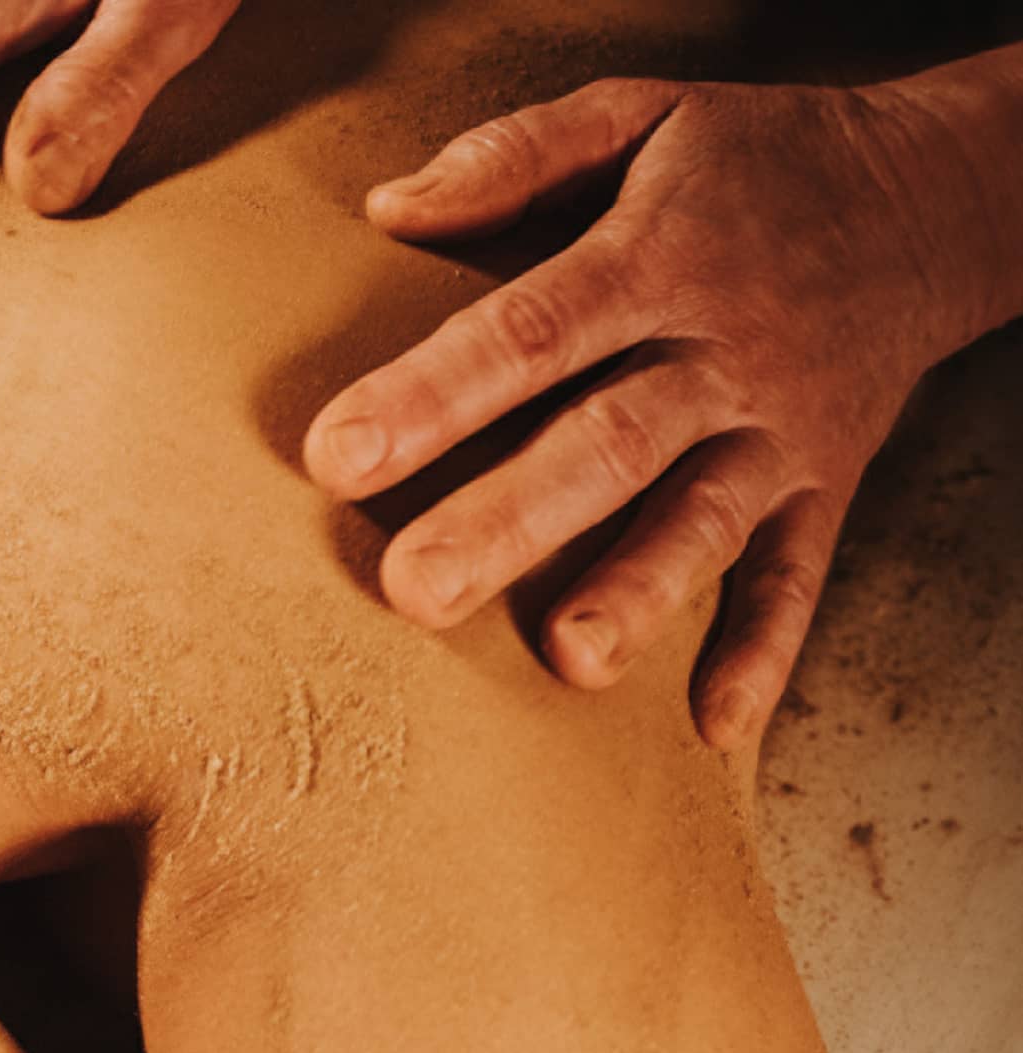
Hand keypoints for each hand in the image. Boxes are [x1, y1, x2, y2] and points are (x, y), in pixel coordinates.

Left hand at [303, 77, 966, 748]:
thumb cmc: (755, 163)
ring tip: (568, 660)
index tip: (336, 456)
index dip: (435, 393)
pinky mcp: (822, 487)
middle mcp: (718, 352)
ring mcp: (776, 430)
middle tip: (413, 590)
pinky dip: (766, 652)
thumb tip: (388, 208)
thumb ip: (516, 155)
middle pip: (605, 442)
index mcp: (656, 257)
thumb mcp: (642, 113)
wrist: (930, 199)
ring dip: (638, 591)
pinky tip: (716, 726)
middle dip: (508, 518)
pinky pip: (799, 575)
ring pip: (701, 519)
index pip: (530, 329)